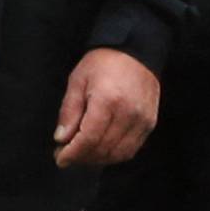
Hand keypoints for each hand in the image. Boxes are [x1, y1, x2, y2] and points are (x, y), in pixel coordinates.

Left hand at [52, 46, 157, 168]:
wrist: (135, 50)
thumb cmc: (103, 62)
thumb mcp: (78, 80)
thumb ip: (69, 111)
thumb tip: (61, 138)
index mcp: (107, 101)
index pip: (89, 139)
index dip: (73, 153)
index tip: (60, 159)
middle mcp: (128, 114)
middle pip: (103, 149)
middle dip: (82, 157)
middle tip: (66, 155)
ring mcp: (141, 121)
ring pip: (118, 154)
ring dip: (97, 159)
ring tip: (82, 154)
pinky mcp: (149, 124)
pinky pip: (131, 149)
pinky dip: (114, 155)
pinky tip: (101, 150)